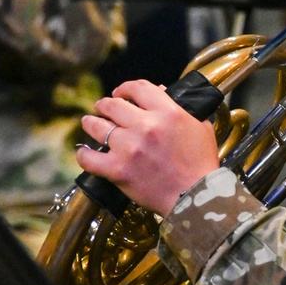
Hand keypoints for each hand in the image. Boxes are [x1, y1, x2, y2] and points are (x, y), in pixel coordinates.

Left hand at [75, 78, 219, 215]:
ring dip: (90, 123)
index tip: (120, 93)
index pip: (137, 88)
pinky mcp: (118, 169)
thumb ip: (182, 108)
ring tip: (88, 123)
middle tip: (102, 108)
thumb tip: (161, 92)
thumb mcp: (200, 127)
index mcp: (167, 112)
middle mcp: (145, 125)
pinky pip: (90, 158)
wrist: (197, 196)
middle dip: (104, 105)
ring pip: (97, 126)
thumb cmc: (201, 164)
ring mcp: (129, 147)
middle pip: (112, 105)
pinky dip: (84, 154)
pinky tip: (84, 152)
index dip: (125, 88)